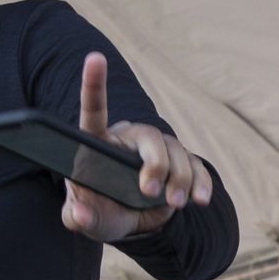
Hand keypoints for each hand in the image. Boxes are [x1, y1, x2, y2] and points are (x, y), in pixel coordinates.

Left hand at [60, 52, 213, 240]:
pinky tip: (199, 199)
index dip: (93, 84)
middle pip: (148, 136)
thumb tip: (81, 213)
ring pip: (175, 151)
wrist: (130, 221)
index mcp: (100, 145)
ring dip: (179, 178)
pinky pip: (196, 166)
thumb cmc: (101, 212)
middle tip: (150, 192)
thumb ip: (78, 217)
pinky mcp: (180, 165)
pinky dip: (200, 182)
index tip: (94, 58)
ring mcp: (158, 151)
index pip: (94, 111)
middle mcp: (129, 140)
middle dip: (155, 163)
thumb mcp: (85, 219)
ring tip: (174, 203)